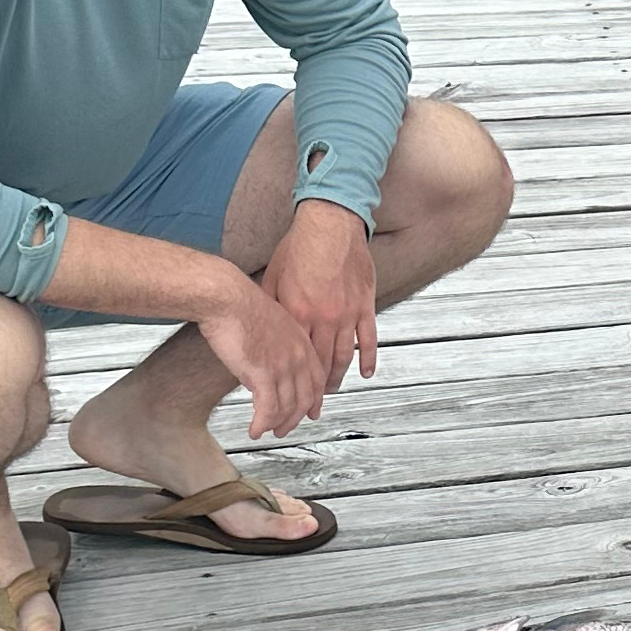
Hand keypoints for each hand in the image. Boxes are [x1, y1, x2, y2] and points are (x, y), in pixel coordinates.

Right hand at [199, 268, 330, 439]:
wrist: (226, 297)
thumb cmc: (239, 303)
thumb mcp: (270, 323)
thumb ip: (276, 344)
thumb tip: (266, 362)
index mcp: (301, 342)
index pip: (317, 379)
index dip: (315, 399)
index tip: (312, 411)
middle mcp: (297, 357)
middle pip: (305, 398)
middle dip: (295, 418)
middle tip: (285, 429)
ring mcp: (283, 367)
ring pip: (288, 407)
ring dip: (277, 425)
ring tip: (267, 431)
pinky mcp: (263, 374)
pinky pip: (268, 409)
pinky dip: (262, 424)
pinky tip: (254, 430)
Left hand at [265, 199, 378, 389]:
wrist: (329, 224)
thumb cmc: (298, 247)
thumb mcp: (274, 276)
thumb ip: (271, 305)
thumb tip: (261, 328)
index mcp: (297, 313)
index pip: (297, 357)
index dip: (294, 379)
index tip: (290, 395)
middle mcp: (323, 318)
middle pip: (321, 363)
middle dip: (316, 389)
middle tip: (312, 406)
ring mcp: (347, 314)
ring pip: (344, 356)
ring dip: (338, 377)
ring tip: (332, 390)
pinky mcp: (364, 305)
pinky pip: (368, 338)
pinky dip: (368, 359)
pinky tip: (365, 374)